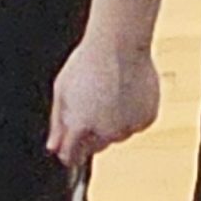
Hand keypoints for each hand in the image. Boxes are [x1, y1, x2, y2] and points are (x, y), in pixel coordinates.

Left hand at [47, 38, 161, 167]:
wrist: (120, 46)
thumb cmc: (88, 64)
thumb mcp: (62, 92)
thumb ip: (58, 123)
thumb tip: (53, 147)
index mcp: (81, 125)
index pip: (71, 154)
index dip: (68, 154)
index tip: (67, 154)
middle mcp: (107, 130)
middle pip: (95, 147)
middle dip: (90, 137)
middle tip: (91, 111)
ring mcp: (129, 125)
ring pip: (117, 136)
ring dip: (112, 125)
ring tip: (109, 96)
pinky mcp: (147, 118)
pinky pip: (136, 125)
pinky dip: (131, 116)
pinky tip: (125, 96)